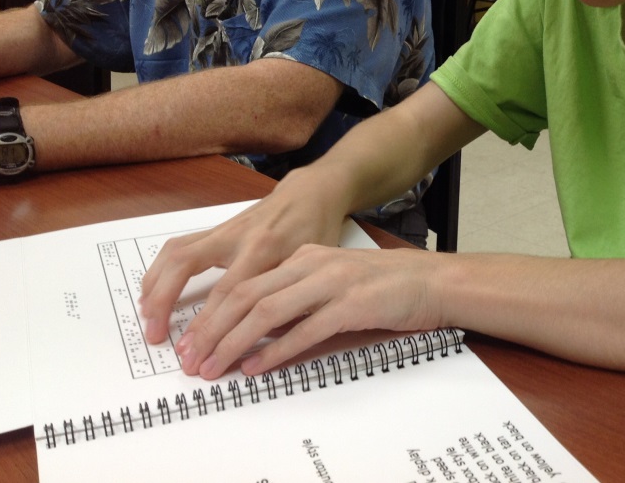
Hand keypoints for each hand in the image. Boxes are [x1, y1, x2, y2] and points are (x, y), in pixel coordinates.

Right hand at [139, 166, 342, 344]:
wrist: (310, 195)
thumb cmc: (315, 232)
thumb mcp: (310, 266)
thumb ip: (285, 296)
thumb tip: (262, 340)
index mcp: (266, 249)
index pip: (228, 294)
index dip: (209, 328)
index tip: (197, 357)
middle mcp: (238, 236)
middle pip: (188, 267)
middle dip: (166, 305)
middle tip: (158, 340)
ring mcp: (224, 229)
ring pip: (176, 252)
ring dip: (155, 286)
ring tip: (148, 319)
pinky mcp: (216, 228)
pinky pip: (179, 247)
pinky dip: (160, 270)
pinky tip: (152, 293)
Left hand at [174, 244, 443, 379]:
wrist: (432, 281)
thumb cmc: (385, 286)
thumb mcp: (332, 282)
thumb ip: (297, 300)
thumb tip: (259, 331)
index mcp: (305, 257)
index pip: (244, 284)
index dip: (211, 315)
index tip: (192, 343)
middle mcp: (313, 265)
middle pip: (246, 296)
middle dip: (212, 330)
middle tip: (191, 359)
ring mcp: (332, 283)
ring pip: (267, 311)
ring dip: (234, 343)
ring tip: (214, 367)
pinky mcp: (353, 305)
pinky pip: (306, 329)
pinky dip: (277, 350)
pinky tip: (258, 367)